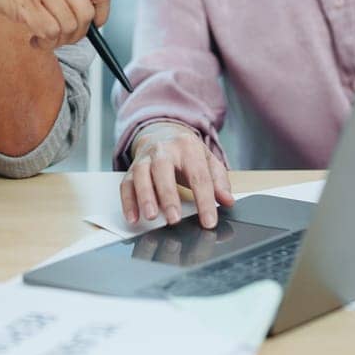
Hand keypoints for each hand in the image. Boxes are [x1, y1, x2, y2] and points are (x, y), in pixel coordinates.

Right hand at [0, 0, 109, 49]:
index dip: (102, 15)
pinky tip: (32, 41)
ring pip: (69, 27)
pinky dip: (45, 45)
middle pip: (87, 16)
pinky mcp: (26, 4)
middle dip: (76, 34)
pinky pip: (50, 33)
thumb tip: (84, 18)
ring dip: (58, 42)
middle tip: (58, 38)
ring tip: (41, 40)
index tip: (94, 26)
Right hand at [120, 122, 235, 229]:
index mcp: (188, 147)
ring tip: (152, 216)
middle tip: (174, 219)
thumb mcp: (208, 161)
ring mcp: (145, 158)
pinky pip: (126, 184)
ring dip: (145, 196)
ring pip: (141, 174)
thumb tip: (228, 200)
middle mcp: (164, 149)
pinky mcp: (132, 168)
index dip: (205, 201)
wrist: (162, 132)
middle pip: (164, 169)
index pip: (199, 176)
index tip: (209, 222)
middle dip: (168, 195)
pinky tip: (133, 217)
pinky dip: (128, 201)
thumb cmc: (187, 153)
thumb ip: (219, 181)